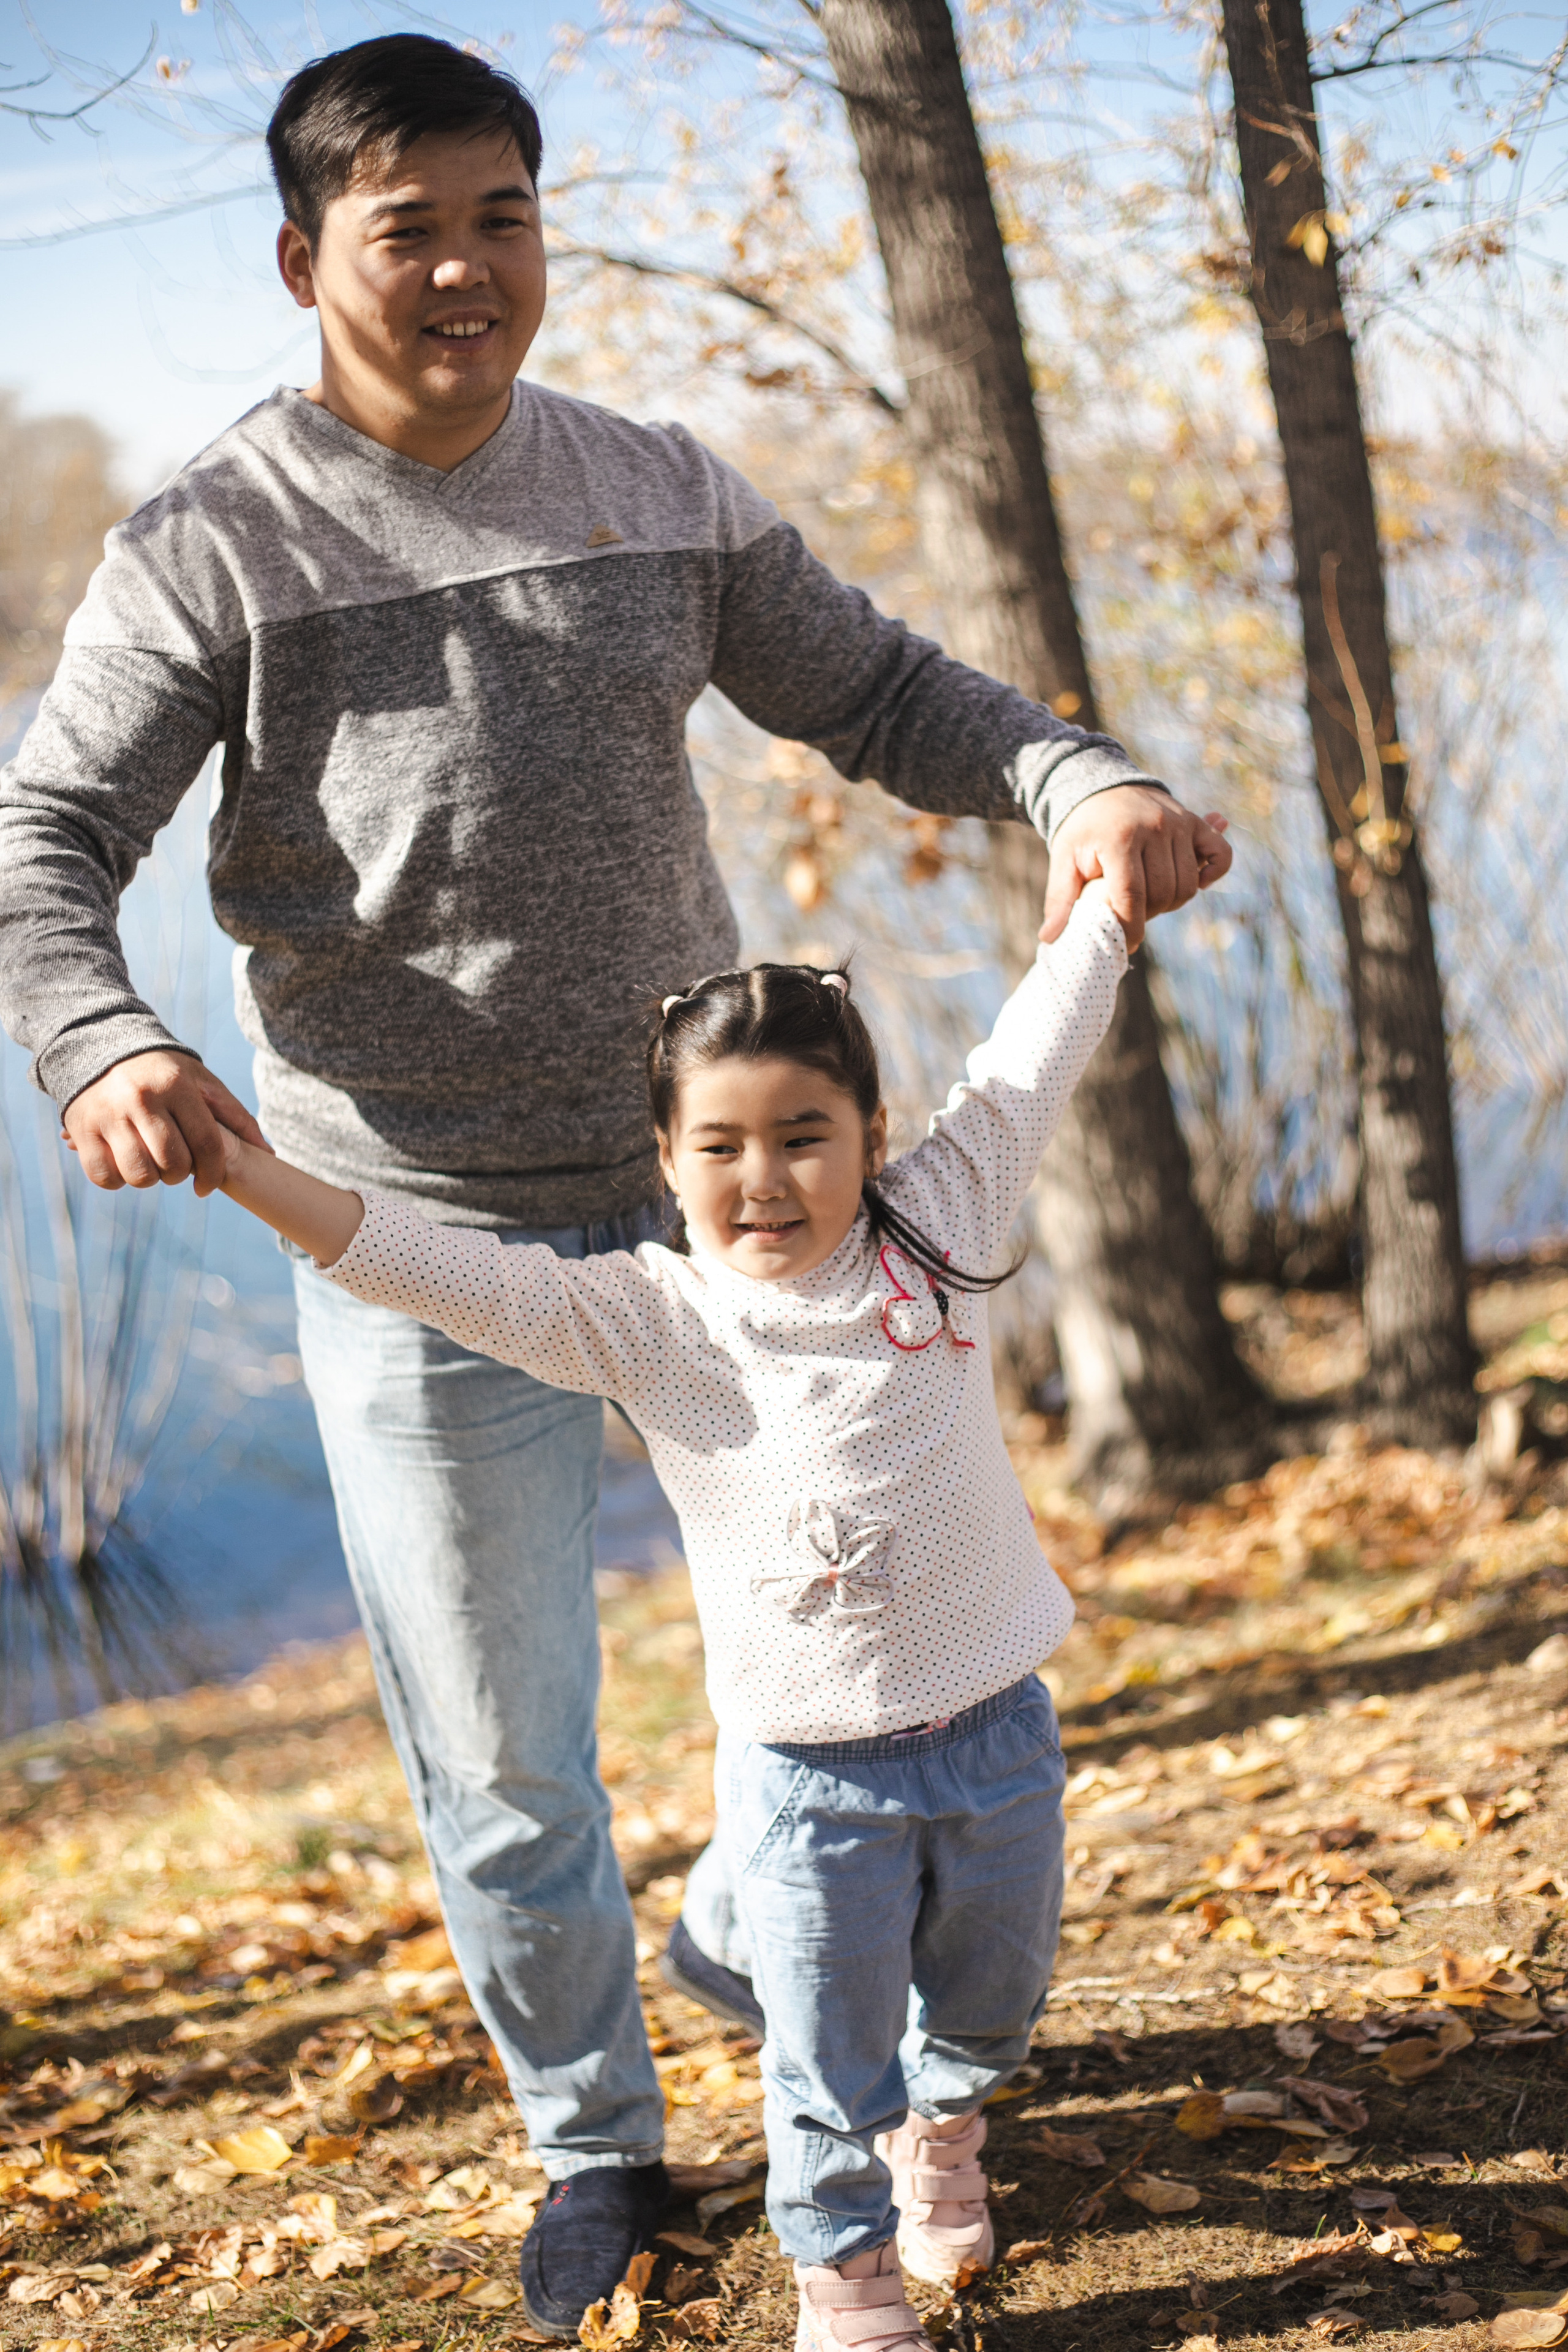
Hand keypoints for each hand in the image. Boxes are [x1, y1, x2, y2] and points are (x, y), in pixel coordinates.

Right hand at [61, 1050, 271, 1198]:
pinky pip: (105, 1177)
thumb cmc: (162, 1072)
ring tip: (149, 1163)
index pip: (207, 1143)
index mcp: (176, 1086)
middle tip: (175, 1167)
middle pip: (173, 1163)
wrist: (100, 1046)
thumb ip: (234, 1116)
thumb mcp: (200, 1081)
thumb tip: (267, 1153)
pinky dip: (117, 1180)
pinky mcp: (82, 1129)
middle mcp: (142, 1099)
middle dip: (180, 1175)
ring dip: (149, 1180)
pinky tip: (123, 1164)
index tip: (206, 1186)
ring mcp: (109, 1115)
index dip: (212, 1173)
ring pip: (139, 1175)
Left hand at [1041, 787, 1231, 950]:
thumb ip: (1060, 899)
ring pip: (1187, 885)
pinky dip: (1212, 874)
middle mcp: (1155, 827)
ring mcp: (1179, 823)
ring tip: (1149, 898)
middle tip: (1131, 912)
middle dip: (1148, 915)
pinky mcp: (1195, 822)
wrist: (1101, 787)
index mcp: (1120, 838)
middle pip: (1162, 895)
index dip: (1131, 928)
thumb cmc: (1082, 830)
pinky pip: (1220, 855)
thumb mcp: (1064, 859)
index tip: (1125, 945)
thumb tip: (1048, 939)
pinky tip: (1195, 881)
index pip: (1132, 897)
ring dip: (1172, 901)